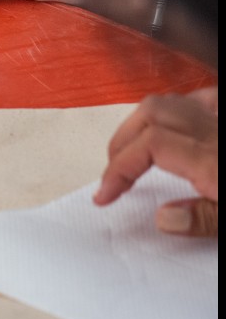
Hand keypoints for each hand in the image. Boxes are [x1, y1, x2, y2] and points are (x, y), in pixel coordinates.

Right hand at [93, 87, 217, 236]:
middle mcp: (213, 132)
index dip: (118, 168)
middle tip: (114, 174)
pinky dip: (178, 108)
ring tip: (134, 150)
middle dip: (121, 142)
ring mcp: (222, 120)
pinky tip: (173, 125)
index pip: (150, 146)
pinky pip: (201, 98)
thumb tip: (162, 218)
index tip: (104, 195)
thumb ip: (203, 220)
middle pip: (152, 115)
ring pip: (170, 102)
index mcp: (211, 159)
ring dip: (142, 123)